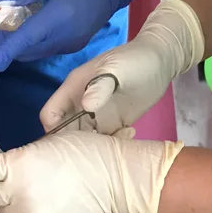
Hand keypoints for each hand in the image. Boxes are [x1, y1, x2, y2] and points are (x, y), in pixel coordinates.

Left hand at [0, 0, 140, 79]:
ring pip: (32, 52)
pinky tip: (9, 34)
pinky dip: (24, 44)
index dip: (1, 55)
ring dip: (7, 47)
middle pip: (24, 50)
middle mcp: (65, 38)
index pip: (24, 41)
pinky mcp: (73, 44)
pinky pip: (42, 49)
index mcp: (60, 18)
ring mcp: (71, 44)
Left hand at [0, 130, 183, 212]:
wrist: (116, 177)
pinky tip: (56, 210)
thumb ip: (20, 162)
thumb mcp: (47, 145)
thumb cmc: (84, 151)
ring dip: (17, 209)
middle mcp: (18, 193)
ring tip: (45, 196)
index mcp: (18, 163)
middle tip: (12, 186)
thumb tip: (5, 174)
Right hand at [40, 0, 204, 134]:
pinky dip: (112, 145)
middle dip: (73, 146)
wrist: (161, 60)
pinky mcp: (113, 123)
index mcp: (74, 89)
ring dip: (94, 149)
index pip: (50, 114)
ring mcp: (97, 116)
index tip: (68, 144)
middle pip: (64, 133)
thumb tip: (85, 105)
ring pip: (84, 140)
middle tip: (93, 153)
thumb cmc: (135, 59)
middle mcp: (81, 105)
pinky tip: (130, 134)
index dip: (53, 130)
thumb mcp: (117, 68)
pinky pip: (104, 141)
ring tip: (112, 147)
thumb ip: (100, 85)